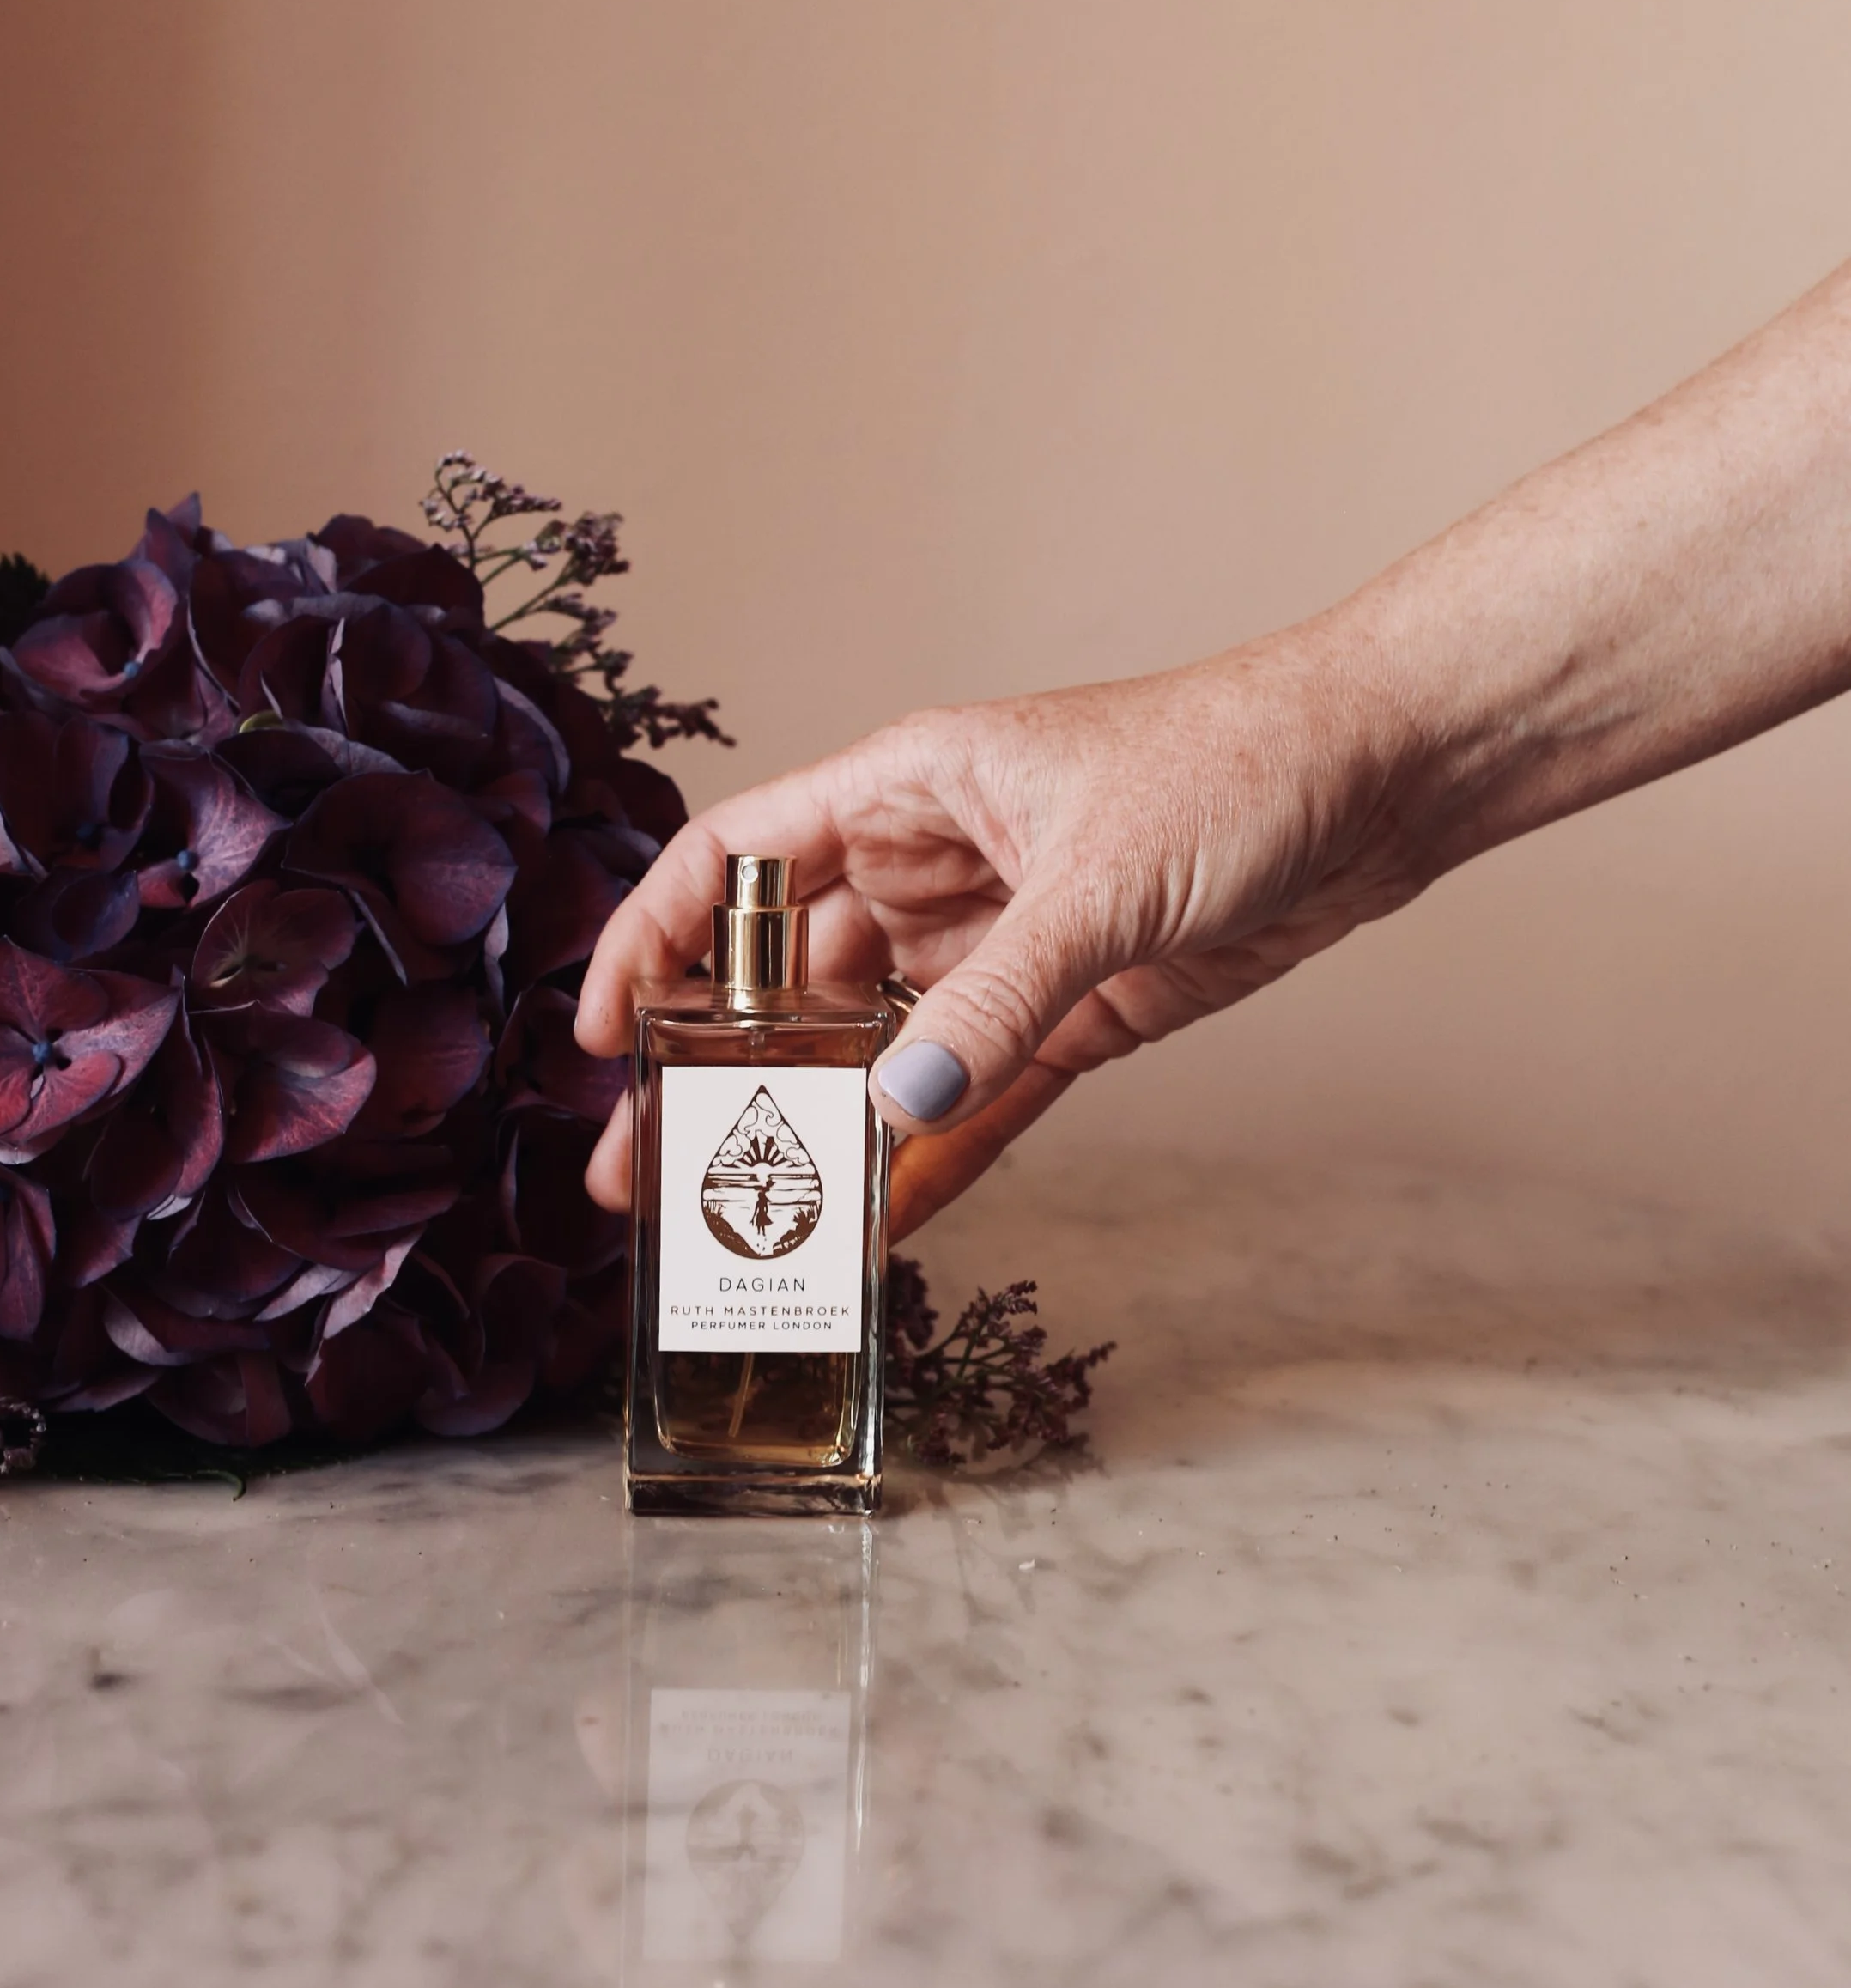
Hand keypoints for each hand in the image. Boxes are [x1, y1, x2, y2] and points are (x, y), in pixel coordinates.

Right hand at [575, 626, 1431, 1236]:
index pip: (735, 859)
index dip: (653, 938)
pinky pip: (979, 1091)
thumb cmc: (1238, 764)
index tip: (601, 1034)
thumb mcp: (1100, 881)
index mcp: (909, 786)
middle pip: (788, 974)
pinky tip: (880, 1221)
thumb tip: (896, 1106)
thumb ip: (996, 997)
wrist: (1386, 775)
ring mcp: (1005, 940)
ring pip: (878, 1045)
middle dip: (716, 1069)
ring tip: (746, 1223)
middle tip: (648, 1170)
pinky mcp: (1076, 1006)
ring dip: (819, 1128)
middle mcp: (938, 863)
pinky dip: (934, 1152)